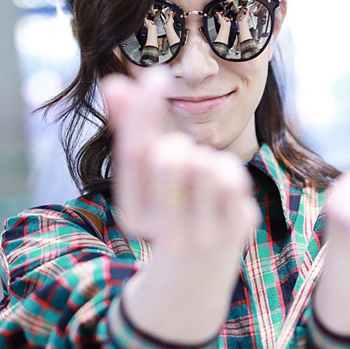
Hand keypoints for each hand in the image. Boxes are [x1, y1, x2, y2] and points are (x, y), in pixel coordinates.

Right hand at [101, 69, 259, 261]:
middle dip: (179, 144)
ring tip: (202, 181)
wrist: (195, 275)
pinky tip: (222, 190)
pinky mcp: (236, 231)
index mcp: (133, 216)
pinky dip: (227, 170)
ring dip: (205, 158)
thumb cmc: (166, 209)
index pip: (135, 152)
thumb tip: (114, 82)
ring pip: (206, 162)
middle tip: (182, 159)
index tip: (157, 73)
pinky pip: (233, 174)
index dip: (145, 108)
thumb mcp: (143, 177)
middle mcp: (164, 232)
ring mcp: (204, 235)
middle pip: (171, 154)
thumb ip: (130, 130)